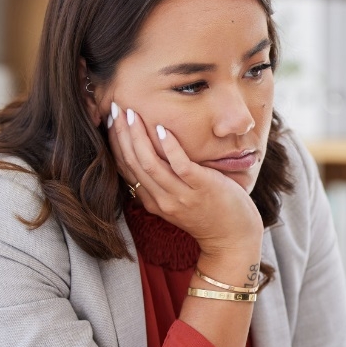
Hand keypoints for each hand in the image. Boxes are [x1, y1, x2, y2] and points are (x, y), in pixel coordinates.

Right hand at [107, 104, 262, 258]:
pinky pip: (180, 165)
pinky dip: (169, 147)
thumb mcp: (177, 202)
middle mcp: (162, 200)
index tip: (112, 120)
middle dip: (121, 134)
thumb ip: (163, 183)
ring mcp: (181, 195)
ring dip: (138, 136)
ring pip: (150, 163)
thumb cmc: (209, 215)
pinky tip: (162, 129)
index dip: (116, 144)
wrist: (233, 239)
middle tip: (115, 108)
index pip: (126, 169)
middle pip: (133, 163)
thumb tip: (151, 154)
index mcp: (153, 201)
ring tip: (131, 114)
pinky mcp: (202, 188)